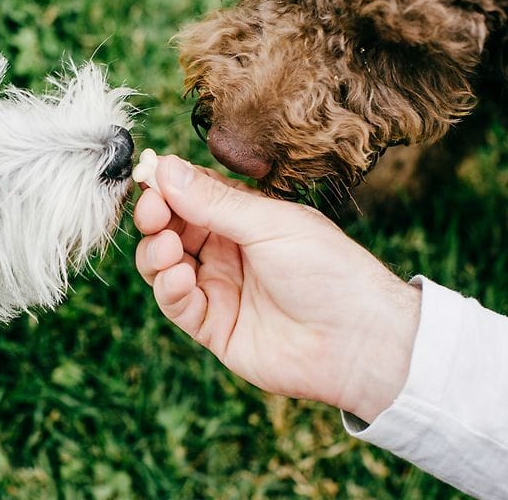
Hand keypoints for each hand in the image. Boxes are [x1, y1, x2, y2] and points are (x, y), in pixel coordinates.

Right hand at [134, 156, 420, 421]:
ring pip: (164, 266)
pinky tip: (181, 280)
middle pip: (170, 228)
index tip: (149, 180)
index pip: (190, 194)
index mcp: (245, 217)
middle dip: (155, 218)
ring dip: (156, 254)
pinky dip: (169, 289)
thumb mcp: (271, 224)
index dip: (166, 187)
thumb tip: (164, 167)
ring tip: (170, 250)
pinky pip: (176, 304)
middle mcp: (227, 250)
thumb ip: (213, 201)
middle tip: (154, 214)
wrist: (357, 341)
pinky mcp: (213, 327)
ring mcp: (219, 288)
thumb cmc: (329, 272)